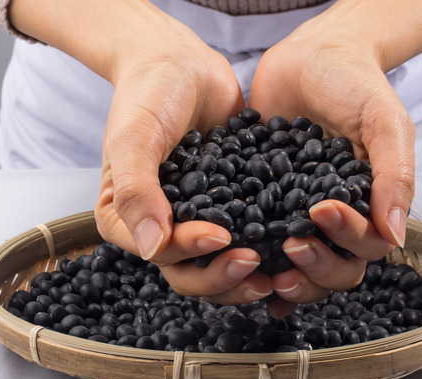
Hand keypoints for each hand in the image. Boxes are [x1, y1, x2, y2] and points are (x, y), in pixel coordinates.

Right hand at [10, 0, 274, 302]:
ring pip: (220, 263)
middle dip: (223, 275)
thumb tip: (151, 249)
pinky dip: (268, 243)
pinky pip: (247, 233)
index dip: (191, 254)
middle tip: (257, 261)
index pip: (159, 254)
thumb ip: (136, 190)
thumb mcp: (133, 138)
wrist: (180, 61)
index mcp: (127, 218)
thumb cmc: (147, 94)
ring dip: (248, 272)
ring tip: (279, 268)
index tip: (222, 236)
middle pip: (191, 272)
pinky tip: (294, 241)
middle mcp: (160, 225)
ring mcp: (197, 217)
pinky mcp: (230, 204)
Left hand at [250, 0, 421, 314]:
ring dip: (287, 277)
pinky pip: (264, 247)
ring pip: (302, 269)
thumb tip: (397, 236)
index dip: (348, 238)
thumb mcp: (384, 121)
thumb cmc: (355, 83)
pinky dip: (256, 267)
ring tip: (262, 266)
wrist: (310, 55)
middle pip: (337, 270)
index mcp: (371, 204)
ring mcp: (300, 217)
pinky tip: (239, 271)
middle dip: (316, 266)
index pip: (368, 244)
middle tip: (290, 246)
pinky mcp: (266, 207)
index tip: (322, 210)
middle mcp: (338, 219)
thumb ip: (395, 175)